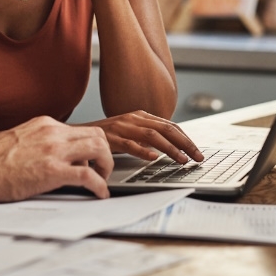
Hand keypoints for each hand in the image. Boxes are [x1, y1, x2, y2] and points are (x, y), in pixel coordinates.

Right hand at [0, 116, 113, 199]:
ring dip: (107, 166)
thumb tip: (53, 157)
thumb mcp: (20, 141)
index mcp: (45, 124)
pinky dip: (100, 186)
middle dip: (105, 153)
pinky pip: (88, 176)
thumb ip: (40, 143)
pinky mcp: (52, 171)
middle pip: (97, 134)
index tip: (92, 160)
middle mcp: (53, 133)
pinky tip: (99, 194)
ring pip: (99, 148)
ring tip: (102, 180)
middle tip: (102, 170)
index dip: (92, 146)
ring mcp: (53, 150)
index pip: (82, 129)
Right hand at [81, 111, 204, 163]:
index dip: (186, 138)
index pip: (170, 125)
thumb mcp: (129, 131)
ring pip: (152, 136)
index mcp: (140, 116)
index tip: (197, 151)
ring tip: (182, 160)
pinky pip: (130, 144)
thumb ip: (146, 135)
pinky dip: (143, 151)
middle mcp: (134, 119)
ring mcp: (122, 127)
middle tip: (197, 157)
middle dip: (185, 143)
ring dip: (170, 149)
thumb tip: (169, 146)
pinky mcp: (111, 138)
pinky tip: (153, 158)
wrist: (78, 134)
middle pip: (166, 129)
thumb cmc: (106, 135)